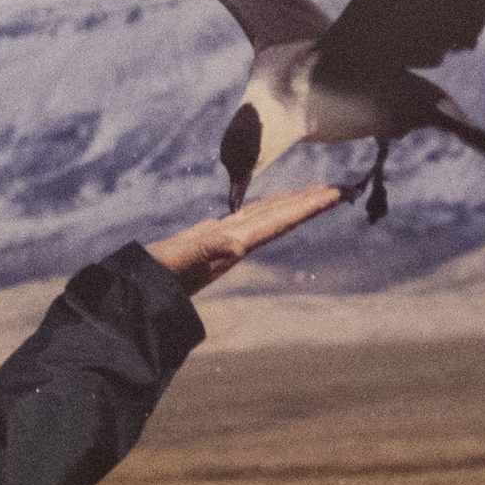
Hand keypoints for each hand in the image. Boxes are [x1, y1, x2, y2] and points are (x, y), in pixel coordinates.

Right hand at [145, 186, 342, 294]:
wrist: (141, 295)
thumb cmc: (157, 277)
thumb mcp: (180, 260)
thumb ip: (206, 251)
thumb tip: (238, 244)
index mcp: (234, 244)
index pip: (280, 221)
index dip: (308, 207)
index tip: (337, 194)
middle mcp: (236, 244)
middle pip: (282, 217)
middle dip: (312, 202)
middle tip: (344, 188)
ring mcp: (226, 242)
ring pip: (269, 217)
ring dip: (294, 204)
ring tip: (318, 192)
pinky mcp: (213, 239)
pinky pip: (250, 218)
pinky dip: (267, 207)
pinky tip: (271, 206)